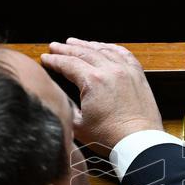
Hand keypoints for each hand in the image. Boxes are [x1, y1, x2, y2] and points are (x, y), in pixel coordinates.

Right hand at [41, 38, 162, 151]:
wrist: (139, 142)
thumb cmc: (110, 137)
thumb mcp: (79, 125)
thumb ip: (67, 107)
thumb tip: (60, 97)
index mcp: (93, 81)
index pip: (68, 64)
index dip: (54, 60)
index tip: (45, 58)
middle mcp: (110, 70)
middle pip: (84, 52)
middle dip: (66, 49)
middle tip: (55, 46)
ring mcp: (126, 71)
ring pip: (103, 50)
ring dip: (87, 45)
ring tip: (74, 42)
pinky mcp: (138, 76)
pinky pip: (124, 54)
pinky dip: (111, 48)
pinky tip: (105, 47)